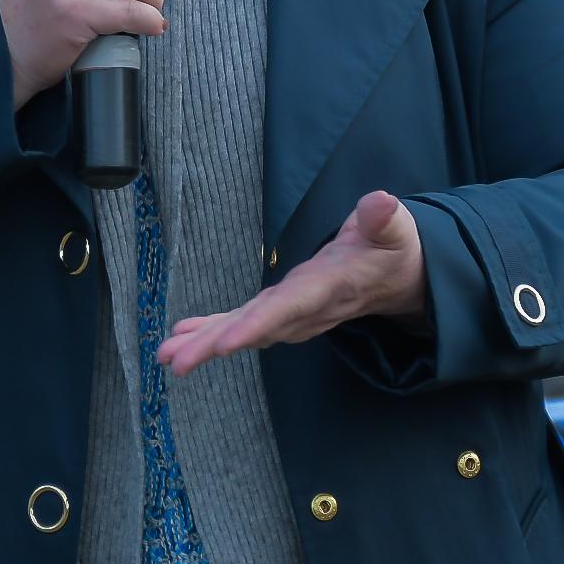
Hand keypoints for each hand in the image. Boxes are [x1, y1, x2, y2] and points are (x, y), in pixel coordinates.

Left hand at [156, 191, 426, 374]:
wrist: (397, 278)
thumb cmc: (391, 248)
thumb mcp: (394, 229)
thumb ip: (383, 219)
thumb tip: (379, 202)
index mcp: (331, 286)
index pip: (291, 307)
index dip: (258, 325)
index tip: (225, 344)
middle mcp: (307, 308)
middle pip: (257, 328)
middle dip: (216, 344)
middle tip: (177, 360)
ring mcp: (293, 313)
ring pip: (246, 330)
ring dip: (205, 343)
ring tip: (167, 354)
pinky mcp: (283, 309)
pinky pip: (245, 323)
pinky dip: (212, 330)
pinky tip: (181, 335)